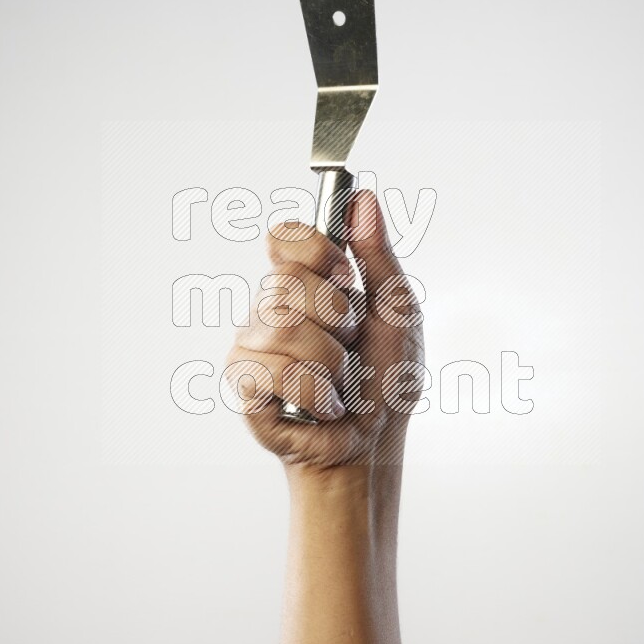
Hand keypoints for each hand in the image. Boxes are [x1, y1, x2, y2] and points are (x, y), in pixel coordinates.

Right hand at [225, 189, 424, 470]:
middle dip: (336, 318)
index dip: (313, 251)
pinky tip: (324, 406)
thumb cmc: (385, 381)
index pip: (283, 238)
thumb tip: (363, 199)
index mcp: (304, 286)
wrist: (375, 444)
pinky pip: (274, 372)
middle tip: (350, 345)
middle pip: (284, 283)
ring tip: (340, 381)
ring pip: (282, 328)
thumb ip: (377, 255)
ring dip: (331, 362)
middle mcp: (270, 310)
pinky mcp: (245, 387)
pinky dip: (315, 393)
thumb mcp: (397, 311)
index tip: (343, 276)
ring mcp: (252, 347)